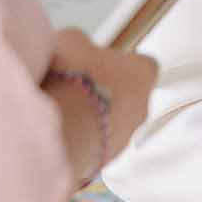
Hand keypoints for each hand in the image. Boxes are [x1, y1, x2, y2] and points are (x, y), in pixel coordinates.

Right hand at [45, 28, 157, 163]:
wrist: (59, 128)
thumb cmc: (72, 81)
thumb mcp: (71, 41)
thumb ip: (82, 43)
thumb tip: (77, 45)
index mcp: (143, 72)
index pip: (143, 64)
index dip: (121, 63)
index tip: (103, 62)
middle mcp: (141, 107)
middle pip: (129, 96)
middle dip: (106, 92)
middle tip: (79, 85)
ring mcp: (125, 136)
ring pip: (112, 124)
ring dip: (93, 118)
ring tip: (63, 109)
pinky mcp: (104, 160)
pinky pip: (95, 145)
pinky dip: (80, 139)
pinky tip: (58, 130)